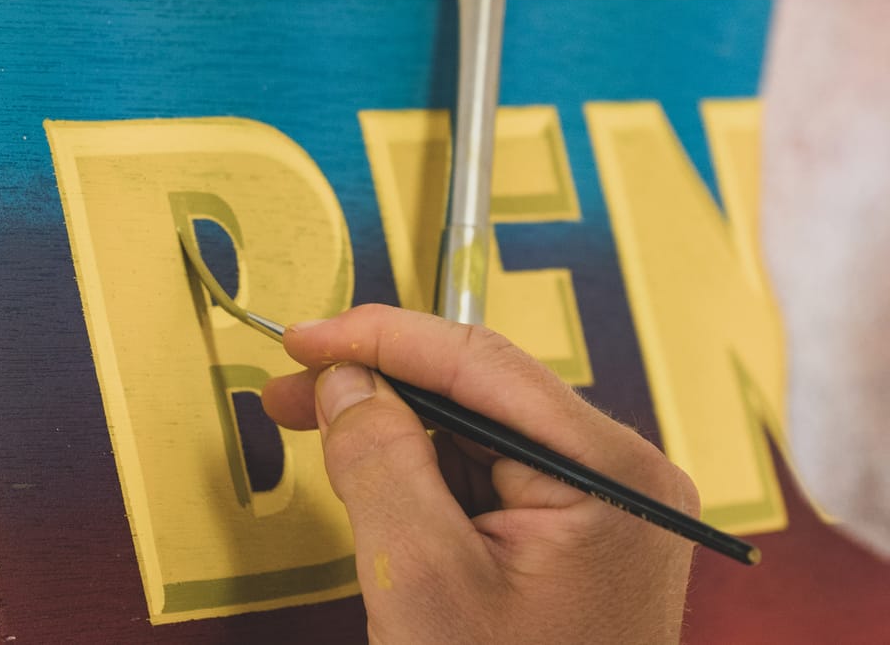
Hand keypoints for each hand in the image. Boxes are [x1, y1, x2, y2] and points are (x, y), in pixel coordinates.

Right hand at [261, 304, 698, 644]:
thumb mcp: (424, 582)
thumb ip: (381, 462)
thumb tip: (349, 381)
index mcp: (609, 474)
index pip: (480, 363)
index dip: (380, 337)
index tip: (306, 336)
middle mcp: (621, 476)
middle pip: (480, 391)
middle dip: (380, 384)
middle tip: (296, 388)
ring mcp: (603, 506)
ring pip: (478, 432)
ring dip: (396, 429)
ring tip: (323, 433)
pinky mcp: (576, 534)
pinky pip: (489, 476)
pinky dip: (424, 472)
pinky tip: (377, 481)